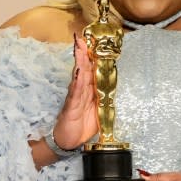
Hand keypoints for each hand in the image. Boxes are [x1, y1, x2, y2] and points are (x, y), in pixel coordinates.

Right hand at [53, 33, 97, 148]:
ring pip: (78, 77)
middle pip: (83, 69)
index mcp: (89, 91)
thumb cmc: (82, 125)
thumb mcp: (98, 109)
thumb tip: (111, 84)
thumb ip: (102, 96)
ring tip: (79, 49)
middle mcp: (81, 91)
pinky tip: (78, 73)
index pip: (91, 70)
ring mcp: (75, 98)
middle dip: (83, 53)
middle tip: (82, 39)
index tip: (92, 42)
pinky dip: (77, 83)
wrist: (70, 141)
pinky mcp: (71, 108)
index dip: (92, 56)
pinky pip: (75, 94)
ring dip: (79, 63)